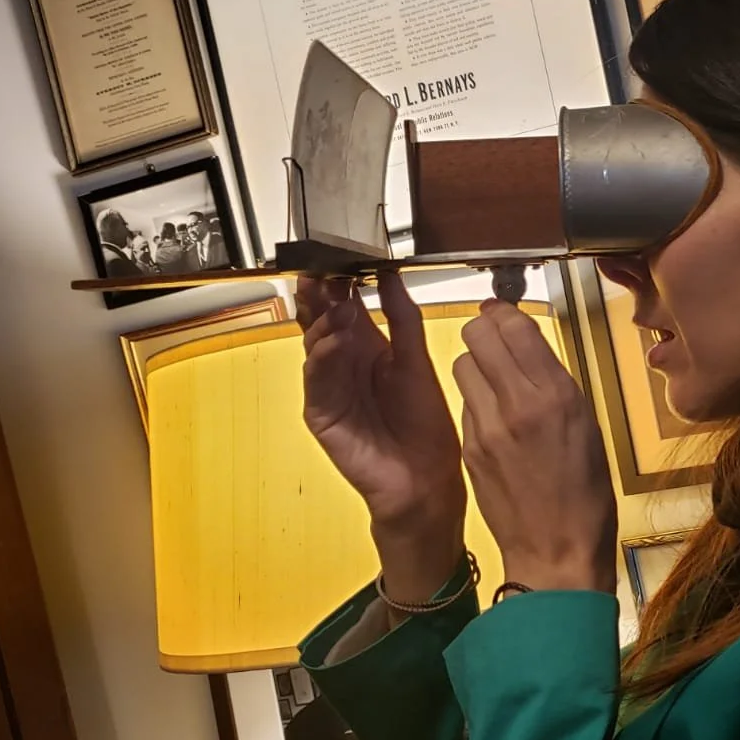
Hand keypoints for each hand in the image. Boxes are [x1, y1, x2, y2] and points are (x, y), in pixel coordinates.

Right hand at [297, 272, 465, 597]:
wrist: (425, 477)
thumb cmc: (425, 425)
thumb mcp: (416, 360)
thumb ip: (402, 318)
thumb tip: (392, 274)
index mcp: (368, 349)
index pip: (344, 308)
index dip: (340, 285)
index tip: (340, 262)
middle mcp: (345, 365)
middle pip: (321, 322)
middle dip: (320, 298)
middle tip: (322, 275)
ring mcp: (330, 388)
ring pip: (314, 346)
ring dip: (322, 323)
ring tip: (334, 305)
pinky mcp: (322, 413)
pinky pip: (316, 380)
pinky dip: (321, 359)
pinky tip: (332, 342)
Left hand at [453, 301, 616, 594]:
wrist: (557, 552)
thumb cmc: (585, 494)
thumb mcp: (587, 424)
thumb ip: (555, 382)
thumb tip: (529, 349)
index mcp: (557, 395)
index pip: (514, 325)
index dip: (506, 313)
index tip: (506, 313)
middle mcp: (518, 404)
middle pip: (478, 335)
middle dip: (484, 330)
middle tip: (495, 338)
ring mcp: (487, 426)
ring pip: (462, 364)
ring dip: (476, 363)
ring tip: (495, 379)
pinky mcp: (469, 447)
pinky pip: (464, 402)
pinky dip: (476, 399)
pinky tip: (494, 416)